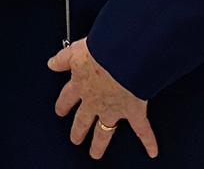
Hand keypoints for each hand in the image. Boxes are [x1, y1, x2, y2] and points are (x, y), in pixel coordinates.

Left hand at [47, 39, 157, 159]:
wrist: (121, 56)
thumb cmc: (101, 50)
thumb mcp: (74, 51)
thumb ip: (62, 59)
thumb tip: (51, 63)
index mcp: (80, 83)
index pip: (67, 97)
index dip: (63, 104)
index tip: (60, 110)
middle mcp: (94, 100)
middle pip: (82, 120)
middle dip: (77, 130)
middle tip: (75, 138)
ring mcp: (113, 109)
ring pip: (104, 131)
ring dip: (99, 144)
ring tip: (95, 153)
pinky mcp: (133, 111)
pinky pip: (142, 129)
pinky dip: (149, 141)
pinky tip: (151, 151)